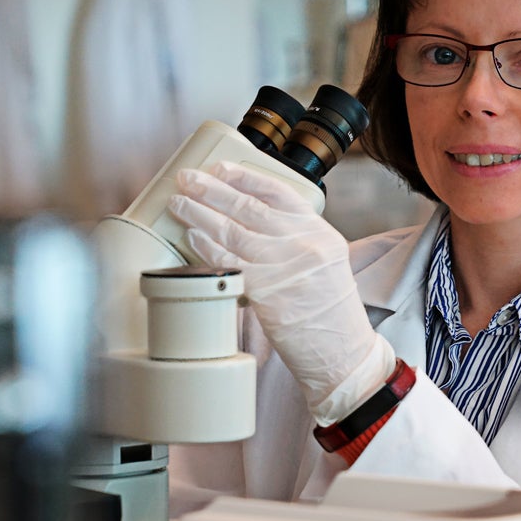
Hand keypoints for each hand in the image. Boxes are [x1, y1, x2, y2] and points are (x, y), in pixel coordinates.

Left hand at [167, 161, 393, 422]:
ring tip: (178, 203)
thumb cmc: (330, 312)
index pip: (279, 193)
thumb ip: (295, 240)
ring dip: (199, 214)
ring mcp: (284, 267)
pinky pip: (227, 262)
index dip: (245, 177)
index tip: (221, 168)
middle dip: (212, 189)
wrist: (341, 352)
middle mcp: (304, 244)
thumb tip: (249, 220)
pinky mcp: (265, 291)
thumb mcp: (325, 263)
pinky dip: (206, 246)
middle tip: (187, 179)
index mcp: (320, 233)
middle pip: (249, 207)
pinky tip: (191, 235)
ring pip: (232, 231)